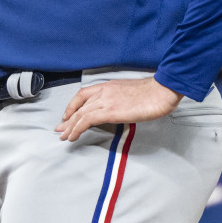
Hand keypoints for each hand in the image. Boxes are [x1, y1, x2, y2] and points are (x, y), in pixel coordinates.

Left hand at [55, 77, 182, 141]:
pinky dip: (77, 129)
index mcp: (108, 86)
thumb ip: (120, 99)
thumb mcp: (131, 93)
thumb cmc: (153, 92)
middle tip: (60, 129)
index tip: (68, 115)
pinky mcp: (110, 111)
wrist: (161, 91)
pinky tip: (73, 136)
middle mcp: (103, 92)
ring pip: (80, 114)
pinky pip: (87, 120)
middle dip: (67, 119)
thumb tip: (118, 108)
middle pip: (79, 106)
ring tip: (64, 136)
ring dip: (70, 127)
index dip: (73, 105)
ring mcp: (106, 101)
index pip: (83, 94)